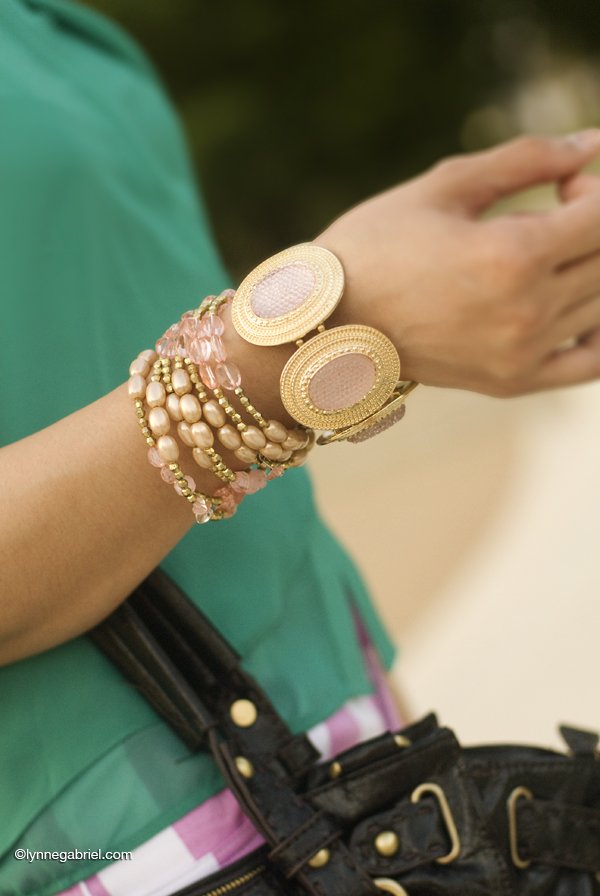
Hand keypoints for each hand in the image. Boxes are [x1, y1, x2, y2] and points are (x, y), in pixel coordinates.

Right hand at [316, 132, 599, 395]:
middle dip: (593, 227)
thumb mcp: (445, 186)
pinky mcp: (512, 382)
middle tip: (556, 213)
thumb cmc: (376, 245)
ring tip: (546, 255)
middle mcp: (526, 312)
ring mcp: (522, 355)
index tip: (563, 186)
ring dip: (591, 269)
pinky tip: (577, 305)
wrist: (329, 322)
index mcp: (513, 257)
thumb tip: (590, 145)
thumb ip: (525, 160)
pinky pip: (591, 362)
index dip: (594, 191)